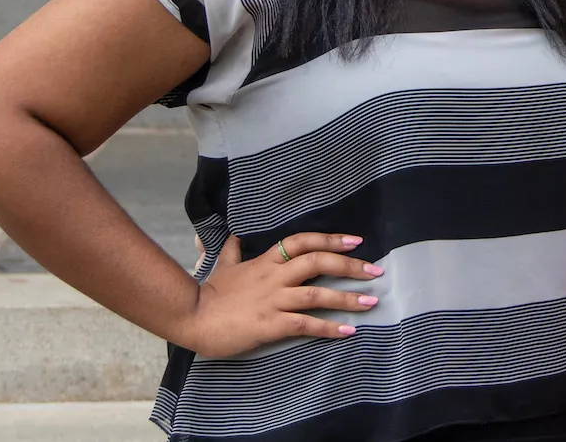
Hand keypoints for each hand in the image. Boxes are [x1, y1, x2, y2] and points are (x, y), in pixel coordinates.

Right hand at [177, 233, 382, 358]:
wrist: (191, 318)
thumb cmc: (209, 294)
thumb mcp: (223, 266)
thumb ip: (233, 251)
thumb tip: (235, 235)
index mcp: (265, 261)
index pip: (302, 241)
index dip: (330, 239)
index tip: (355, 240)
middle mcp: (273, 277)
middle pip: (317, 262)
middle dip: (349, 265)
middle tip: (375, 270)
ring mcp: (272, 300)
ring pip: (316, 293)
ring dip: (347, 298)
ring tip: (370, 302)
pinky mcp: (269, 324)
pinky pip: (305, 324)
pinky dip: (328, 327)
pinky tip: (347, 330)